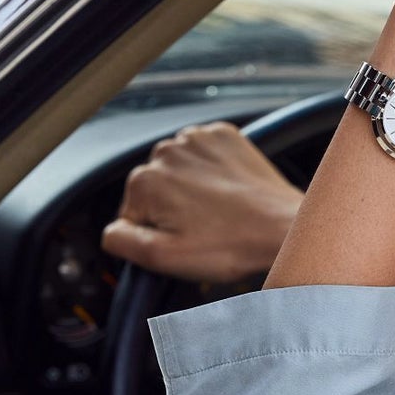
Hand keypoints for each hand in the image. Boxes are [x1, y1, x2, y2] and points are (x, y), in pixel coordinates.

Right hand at [101, 122, 303, 283]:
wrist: (283, 228)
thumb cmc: (231, 245)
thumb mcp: (163, 258)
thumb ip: (120, 241)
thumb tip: (111, 230)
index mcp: (145, 180)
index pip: (132, 213)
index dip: (155, 233)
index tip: (182, 239)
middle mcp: (166, 151)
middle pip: (154, 189)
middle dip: (171, 209)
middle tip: (203, 230)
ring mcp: (197, 138)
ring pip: (178, 170)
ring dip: (190, 190)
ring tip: (218, 212)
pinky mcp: (224, 135)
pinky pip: (204, 155)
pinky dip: (211, 172)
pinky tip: (227, 192)